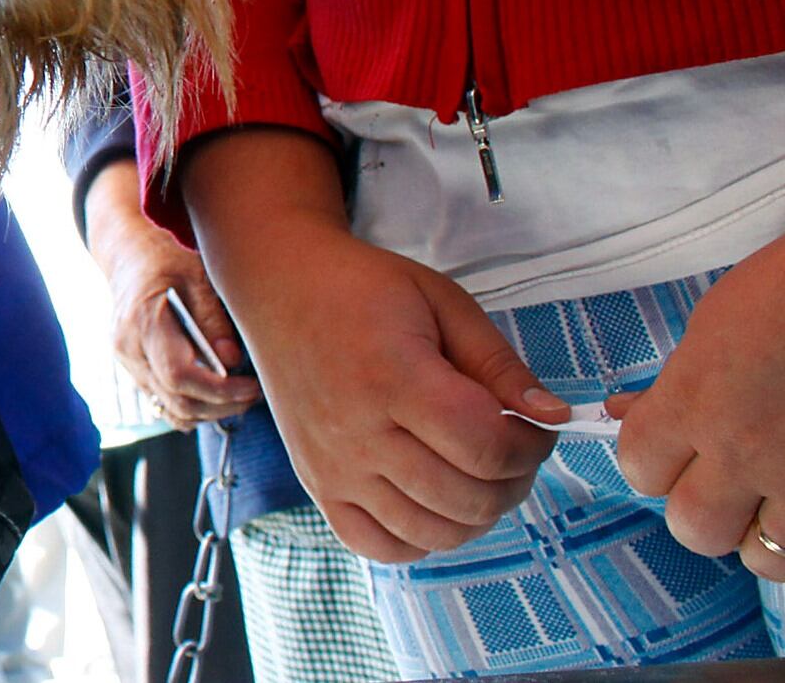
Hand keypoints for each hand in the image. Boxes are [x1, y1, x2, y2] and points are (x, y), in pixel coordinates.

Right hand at [85, 161, 259, 424]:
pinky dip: (192, 407)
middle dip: (222, 406)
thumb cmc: (167, 261)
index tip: (252, 387)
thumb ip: (213, 318)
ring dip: (210, 411)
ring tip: (241, 396)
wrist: (129, 259)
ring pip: (170, 409)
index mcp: (143, 322)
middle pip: (177, 399)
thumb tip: (232, 360)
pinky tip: (215, 397)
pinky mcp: (133, 370)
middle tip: (255, 393)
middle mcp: (129, 349)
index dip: (220, 390)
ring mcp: (127, 363)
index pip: (180, 375)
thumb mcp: (196, 276)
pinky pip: (163, 403)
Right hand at [226, 222, 558, 560]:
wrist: (279, 287)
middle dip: (513, 479)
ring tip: (476, 473)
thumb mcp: (443, 302)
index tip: (536, 425)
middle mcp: (356, 431)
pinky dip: (419, 539)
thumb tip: (553, 416)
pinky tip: (432, 501)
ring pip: (432, 532)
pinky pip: (378, 546)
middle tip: (512, 447)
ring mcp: (332, 466)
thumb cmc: (362, 289)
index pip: (487, 447)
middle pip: (467, 497)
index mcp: (393, 377)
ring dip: (475, 513)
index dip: (531, 444)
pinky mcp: (316, 484)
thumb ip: (500, 363)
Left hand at [612, 237, 784, 579]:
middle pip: (693, 527)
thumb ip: (671, 385)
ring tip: (771, 498)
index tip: (671, 449)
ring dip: (759, 533)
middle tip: (723, 481)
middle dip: (700, 508)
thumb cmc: (778, 294)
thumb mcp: (709, 330)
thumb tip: (627, 411)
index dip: (651, 462)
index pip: (639, 469)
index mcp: (695, 402)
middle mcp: (743, 450)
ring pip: (759, 554)